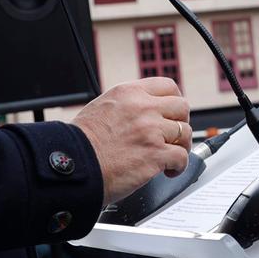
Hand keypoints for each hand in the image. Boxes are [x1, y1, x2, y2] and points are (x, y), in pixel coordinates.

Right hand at [71, 77, 192, 205]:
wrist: (73, 166)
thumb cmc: (81, 144)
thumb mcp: (102, 108)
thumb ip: (126, 106)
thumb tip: (143, 111)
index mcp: (128, 93)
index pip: (167, 86)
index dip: (173, 102)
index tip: (172, 113)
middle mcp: (142, 108)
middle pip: (181, 107)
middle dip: (180, 122)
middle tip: (173, 136)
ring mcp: (151, 130)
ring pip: (185, 132)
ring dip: (180, 146)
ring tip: (170, 156)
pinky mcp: (156, 153)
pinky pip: (182, 157)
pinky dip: (178, 166)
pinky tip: (168, 171)